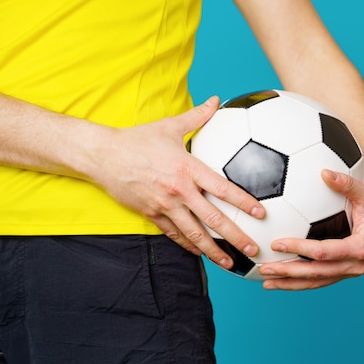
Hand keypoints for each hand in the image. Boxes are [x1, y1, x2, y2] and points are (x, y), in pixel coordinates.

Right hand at [90, 96, 264, 267]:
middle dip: (235, 237)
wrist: (103, 156)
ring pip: (193, 234)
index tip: (260, 214)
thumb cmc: (138, 139)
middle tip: (253, 249)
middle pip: (213, 219)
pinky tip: (201, 254)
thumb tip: (216, 100)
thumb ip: (197, 116)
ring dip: (213, 250)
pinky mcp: (151, 214)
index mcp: (187, 168)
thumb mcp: (170, 125)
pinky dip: (188, 246)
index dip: (243, 202)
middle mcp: (179, 190)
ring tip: (230, 263)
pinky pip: (173, 235)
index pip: (222, 188)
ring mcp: (164, 206)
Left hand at [259, 169, 363, 289]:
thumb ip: (346, 183)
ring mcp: (351, 272)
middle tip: (265, 268)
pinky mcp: (346, 272)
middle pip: (317, 273)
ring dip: (291, 283)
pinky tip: (281, 279)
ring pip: (317, 282)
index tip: (277, 243)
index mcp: (360, 247)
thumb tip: (325, 172)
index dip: (300, 249)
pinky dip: (300, 282)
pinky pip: (321, 280)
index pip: (324, 252)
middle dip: (289, 272)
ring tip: (266, 281)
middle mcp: (356, 265)